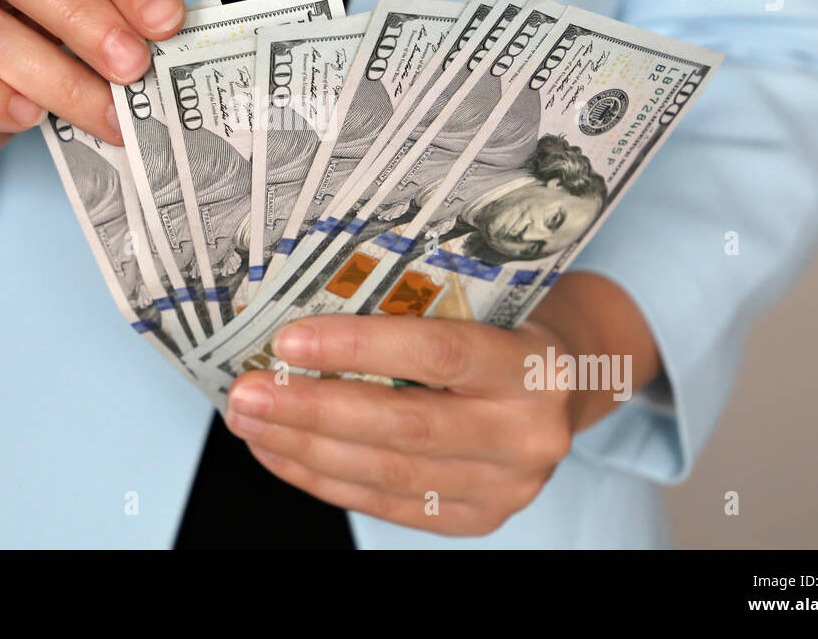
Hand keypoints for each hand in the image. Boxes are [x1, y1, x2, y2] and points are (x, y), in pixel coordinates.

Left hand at [224, 272, 658, 535]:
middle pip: (403, 425)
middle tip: (246, 391)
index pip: (437, 353)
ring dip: (303, 447)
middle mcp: (528, 433)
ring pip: (386, 472)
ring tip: (250, 420)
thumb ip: (417, 305)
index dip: (358, 349)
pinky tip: (281, 452)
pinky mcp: (478, 518)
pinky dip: (323, 479)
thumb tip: (303, 305)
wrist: (571, 380)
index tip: (288, 340)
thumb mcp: (486, 300)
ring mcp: (506, 486)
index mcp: (533, 365)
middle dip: (311, 409)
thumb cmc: (509, 325)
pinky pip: (386, 504)